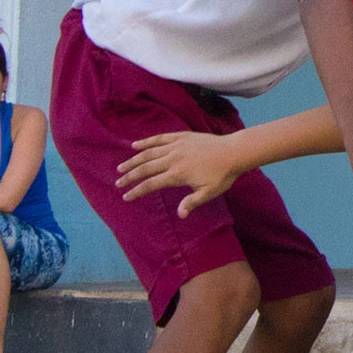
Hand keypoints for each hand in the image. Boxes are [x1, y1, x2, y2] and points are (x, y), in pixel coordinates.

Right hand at [118, 131, 244, 217]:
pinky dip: (146, 142)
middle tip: (118, 182)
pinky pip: (159, 138)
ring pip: (148, 153)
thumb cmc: (222, 175)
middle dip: (130, 176)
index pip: (151, 184)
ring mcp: (176, 146)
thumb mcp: (209, 192)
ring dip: (133, 160)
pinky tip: (135, 145)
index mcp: (178, 174)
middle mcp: (173, 159)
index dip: (136, 191)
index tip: (126, 196)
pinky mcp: (181, 136)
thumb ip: (192, 202)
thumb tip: (180, 215)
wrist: (233, 152)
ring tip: (121, 167)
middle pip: (145, 168)